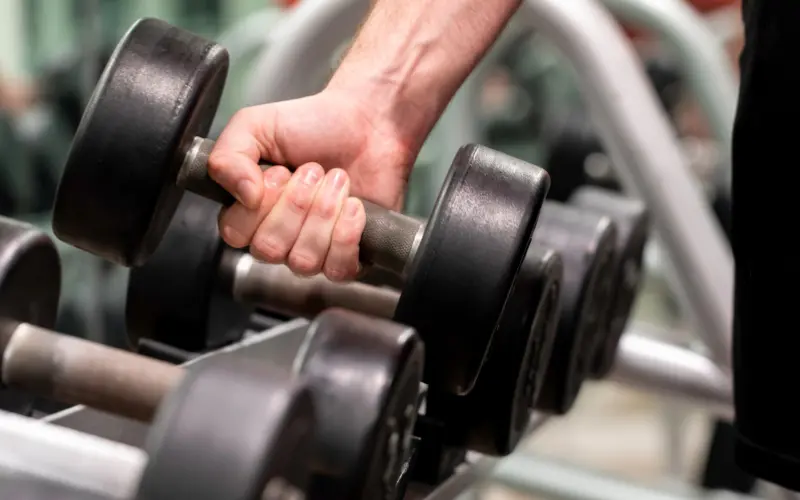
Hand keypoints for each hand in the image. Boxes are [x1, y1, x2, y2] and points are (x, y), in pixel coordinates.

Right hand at [208, 88, 415, 280]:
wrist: (366, 122)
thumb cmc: (312, 124)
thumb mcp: (255, 125)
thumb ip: (227, 156)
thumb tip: (243, 197)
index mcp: (249, 211)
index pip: (235, 235)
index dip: (259, 205)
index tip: (279, 171)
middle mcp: (278, 237)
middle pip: (269, 250)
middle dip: (295, 204)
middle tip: (313, 171)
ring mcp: (313, 251)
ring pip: (304, 261)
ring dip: (323, 213)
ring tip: (337, 180)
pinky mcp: (347, 257)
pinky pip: (338, 270)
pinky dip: (347, 234)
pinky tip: (354, 205)